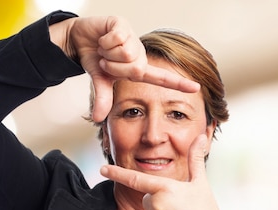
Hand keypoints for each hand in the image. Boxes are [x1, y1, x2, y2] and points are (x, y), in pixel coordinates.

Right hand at [50, 16, 199, 121]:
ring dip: (109, 54)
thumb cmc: (96, 59)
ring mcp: (132, 38)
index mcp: (138, 69)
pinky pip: (117, 38)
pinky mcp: (122, 24)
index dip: (179, 84)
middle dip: (115, 68)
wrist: (81, 39)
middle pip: (136, 68)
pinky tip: (103, 37)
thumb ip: (104, 98)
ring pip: (126, 53)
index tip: (196, 88)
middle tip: (106, 62)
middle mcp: (139, 54)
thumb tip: (98, 118)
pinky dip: (105, 41)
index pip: (162, 78)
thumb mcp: (101, 81)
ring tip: (104, 49)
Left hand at [100, 135, 237, 209]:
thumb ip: (195, 158)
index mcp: (165, 188)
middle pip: (146, 198)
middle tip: (179, 208)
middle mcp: (156, 205)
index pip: (135, 179)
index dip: (116, 173)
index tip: (102, 169)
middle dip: (158, 201)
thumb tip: (201, 137)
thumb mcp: (200, 182)